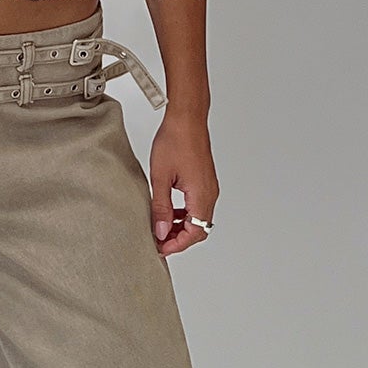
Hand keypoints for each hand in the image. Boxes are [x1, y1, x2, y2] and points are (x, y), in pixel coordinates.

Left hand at [149, 109, 217, 255]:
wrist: (186, 119)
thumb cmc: (175, 141)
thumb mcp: (161, 178)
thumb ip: (161, 208)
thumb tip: (161, 231)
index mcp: (201, 195)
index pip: (194, 233)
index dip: (176, 244)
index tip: (160, 248)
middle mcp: (209, 194)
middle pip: (199, 230)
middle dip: (179, 239)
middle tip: (158, 241)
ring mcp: (209, 188)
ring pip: (198, 219)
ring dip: (181, 227)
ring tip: (160, 227)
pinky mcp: (205, 182)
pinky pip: (198, 207)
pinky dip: (184, 215)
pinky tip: (169, 211)